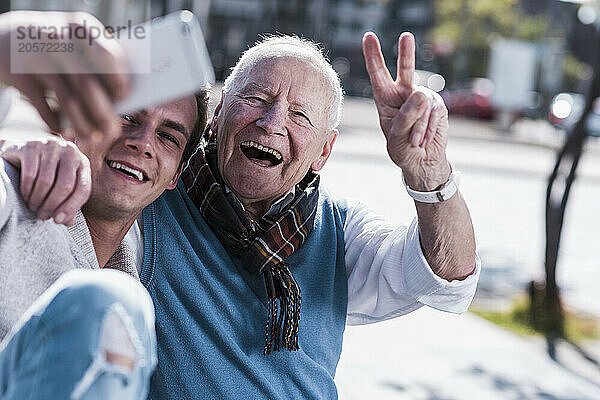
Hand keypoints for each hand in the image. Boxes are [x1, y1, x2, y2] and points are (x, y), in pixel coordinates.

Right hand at [0, 11, 129, 143]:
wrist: (1, 36)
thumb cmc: (56, 46)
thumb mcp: (75, 41)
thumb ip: (97, 63)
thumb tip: (119, 102)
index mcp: (79, 28)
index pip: (107, 56)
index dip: (119, 80)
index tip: (124, 97)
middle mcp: (58, 41)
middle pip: (88, 84)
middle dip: (103, 113)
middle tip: (113, 131)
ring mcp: (37, 60)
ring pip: (68, 101)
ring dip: (84, 125)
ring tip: (93, 137)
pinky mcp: (19, 77)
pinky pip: (44, 108)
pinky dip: (56, 123)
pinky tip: (64, 130)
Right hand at [0, 137, 90, 225]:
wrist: (20, 154)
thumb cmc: (45, 175)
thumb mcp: (60, 188)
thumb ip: (68, 204)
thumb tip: (68, 222)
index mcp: (82, 163)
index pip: (83, 189)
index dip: (71, 207)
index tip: (58, 221)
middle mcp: (70, 151)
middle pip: (65, 186)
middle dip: (53, 205)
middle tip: (42, 216)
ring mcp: (51, 146)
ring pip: (46, 181)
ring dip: (38, 200)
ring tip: (33, 207)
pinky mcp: (31, 146)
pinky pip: (30, 174)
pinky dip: (27, 189)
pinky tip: (25, 195)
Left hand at [362, 32, 449, 189]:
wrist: (422, 162)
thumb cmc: (402, 149)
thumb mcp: (397, 136)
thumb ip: (406, 117)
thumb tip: (422, 94)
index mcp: (385, 98)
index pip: (378, 74)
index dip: (373, 55)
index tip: (368, 36)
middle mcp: (404, 94)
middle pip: (406, 70)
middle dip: (407, 53)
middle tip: (406, 36)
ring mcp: (422, 98)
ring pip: (421, 104)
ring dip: (417, 127)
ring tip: (414, 142)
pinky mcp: (438, 106)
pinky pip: (432, 114)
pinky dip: (427, 129)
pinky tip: (423, 140)